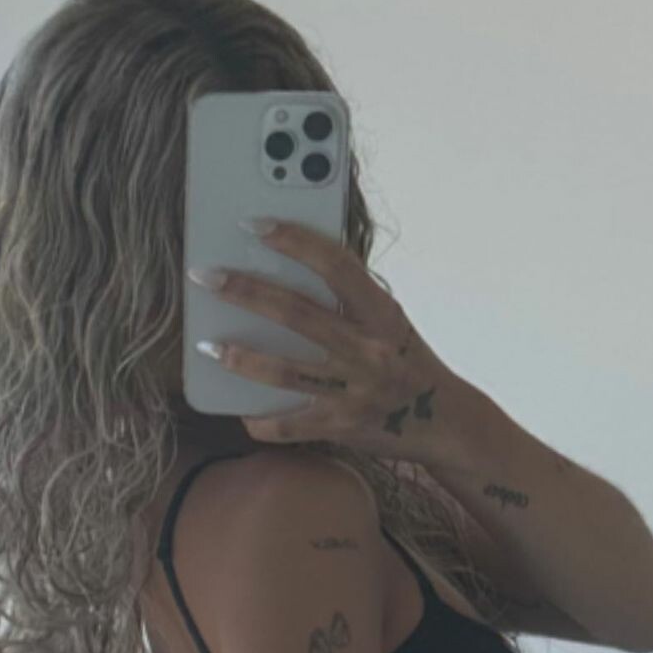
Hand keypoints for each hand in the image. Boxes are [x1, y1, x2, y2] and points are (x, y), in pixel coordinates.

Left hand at [193, 218, 463, 460]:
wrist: (446, 423)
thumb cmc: (406, 361)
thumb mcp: (389, 321)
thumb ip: (350, 298)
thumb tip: (291, 266)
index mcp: (381, 313)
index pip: (336, 265)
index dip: (294, 240)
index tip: (255, 224)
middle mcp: (369, 349)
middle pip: (296, 313)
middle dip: (245, 291)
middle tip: (206, 277)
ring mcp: (355, 391)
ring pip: (285, 371)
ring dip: (240, 358)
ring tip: (206, 346)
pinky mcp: (342, 428)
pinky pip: (291, 425)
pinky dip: (262, 421)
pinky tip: (240, 412)